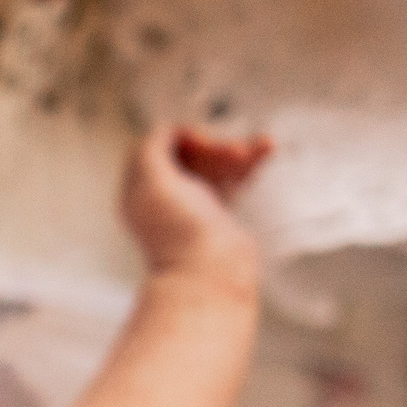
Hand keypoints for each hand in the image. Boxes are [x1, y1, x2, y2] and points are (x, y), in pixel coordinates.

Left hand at [121, 125, 265, 286]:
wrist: (210, 275)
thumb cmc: (180, 233)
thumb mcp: (153, 181)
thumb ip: (151, 149)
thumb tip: (163, 130)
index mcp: (140, 189)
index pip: (157, 147)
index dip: (180, 138)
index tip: (200, 145)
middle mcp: (164, 196)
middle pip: (188, 153)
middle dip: (214, 147)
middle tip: (233, 154)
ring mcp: (191, 206)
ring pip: (212, 164)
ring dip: (236, 151)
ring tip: (260, 147)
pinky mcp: (217, 215)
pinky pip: (230, 179)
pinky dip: (248, 163)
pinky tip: (266, 148)